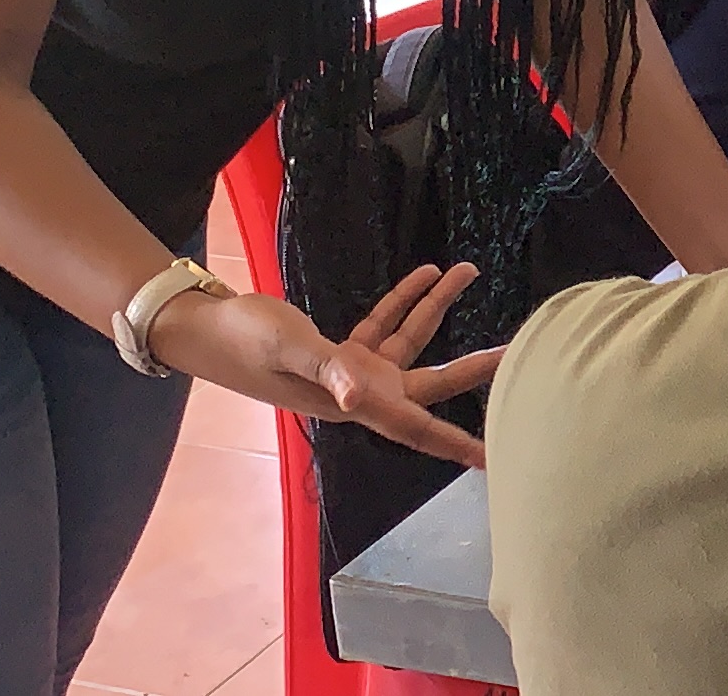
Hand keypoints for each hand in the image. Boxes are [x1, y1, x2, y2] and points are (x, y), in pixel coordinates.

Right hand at [149, 261, 505, 467]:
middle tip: (521, 352)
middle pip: (433, 383)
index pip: (416, 427)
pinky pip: (385, 324)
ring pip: (412, 340)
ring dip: (437, 307)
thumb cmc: (243, 341)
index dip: (455, 444)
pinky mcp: (340, 349)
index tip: (494, 458)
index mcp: (355, 403)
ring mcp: (353, 372)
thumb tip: (357, 398)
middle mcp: (362, 393)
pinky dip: (404, 300)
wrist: (205, 327)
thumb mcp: (288, 349)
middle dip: (476, 366)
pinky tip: (425, 273)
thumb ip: (327, 369)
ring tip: (466, 268)